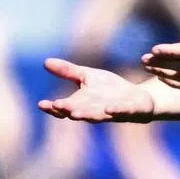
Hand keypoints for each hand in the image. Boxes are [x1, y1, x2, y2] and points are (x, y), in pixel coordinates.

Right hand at [39, 58, 154, 122]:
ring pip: (97, 116)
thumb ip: (68, 71)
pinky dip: (115, 111)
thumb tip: (45, 62)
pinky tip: (109, 108)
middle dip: (67, 110)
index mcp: (82, 103)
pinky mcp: (130, 111)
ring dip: (86, 115)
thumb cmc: (110, 90)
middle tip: (56, 106)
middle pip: (79, 112)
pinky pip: (122, 112)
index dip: (53, 108)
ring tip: (74, 113)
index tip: (41, 104)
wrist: (138, 98)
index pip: (65, 108)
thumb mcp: (88, 76)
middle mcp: (94, 111)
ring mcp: (111, 113)